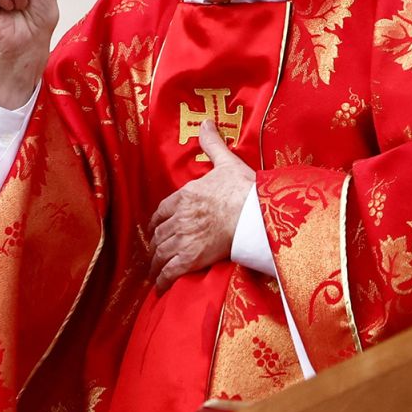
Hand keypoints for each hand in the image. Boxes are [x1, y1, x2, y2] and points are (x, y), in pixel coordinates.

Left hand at [148, 120, 255, 292]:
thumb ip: (212, 144)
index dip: (157, 222)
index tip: (156, 229)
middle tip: (155, 255)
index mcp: (184, 196)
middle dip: (156, 246)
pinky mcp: (191, 258)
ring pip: (161, 254)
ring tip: (155, 274)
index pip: (161, 211)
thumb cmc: (244, 189)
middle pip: (159, 235)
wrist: (256, 214)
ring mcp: (183, 239)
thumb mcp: (226, 162)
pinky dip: (163, 282)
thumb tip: (205, 122)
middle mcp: (179, 218)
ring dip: (156, 265)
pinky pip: (170, 272)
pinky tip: (161, 289)